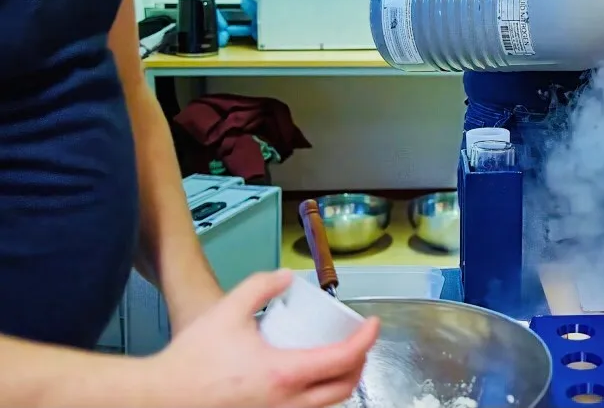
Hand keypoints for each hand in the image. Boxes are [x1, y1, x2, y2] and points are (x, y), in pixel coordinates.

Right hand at [151, 269, 379, 407]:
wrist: (160, 397)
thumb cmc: (193, 358)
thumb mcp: (228, 310)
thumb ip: (261, 286)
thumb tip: (288, 277)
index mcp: (285, 374)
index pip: (344, 358)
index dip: (366, 340)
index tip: (373, 323)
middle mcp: (287, 404)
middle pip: (344, 388)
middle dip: (360, 364)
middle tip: (359, 342)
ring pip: (326, 407)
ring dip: (341, 384)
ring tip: (340, 361)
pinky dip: (319, 399)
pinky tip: (313, 383)